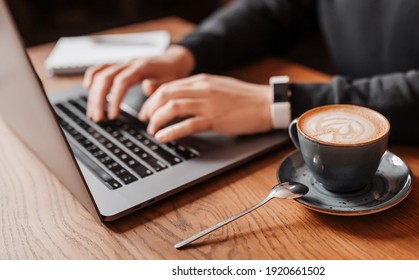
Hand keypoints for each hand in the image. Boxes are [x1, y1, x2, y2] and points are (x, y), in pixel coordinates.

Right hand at [83, 44, 194, 121]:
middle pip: (105, 78)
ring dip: (93, 94)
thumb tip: (146, 87)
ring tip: (92, 112)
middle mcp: (129, 64)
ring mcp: (123, 64)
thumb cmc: (173, 72)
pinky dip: (92, 76)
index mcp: (141, 67)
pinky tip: (87, 87)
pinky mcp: (120, 66)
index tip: (112, 115)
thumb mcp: (171, 80)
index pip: (121, 82)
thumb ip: (159, 84)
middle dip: (98, 99)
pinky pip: (101, 68)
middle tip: (97, 118)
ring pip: (100, 74)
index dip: (114, 99)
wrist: (175, 60)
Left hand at [138, 74, 272, 141]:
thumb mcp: (217, 87)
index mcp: (201, 80)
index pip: (168, 85)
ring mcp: (208, 103)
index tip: (147, 110)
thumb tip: (180, 98)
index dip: (153, 98)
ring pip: (172, 107)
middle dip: (149, 108)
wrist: (266, 104)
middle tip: (144, 120)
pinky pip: (187, 124)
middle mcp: (202, 88)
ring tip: (152, 130)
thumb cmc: (244, 98)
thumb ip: (198, 90)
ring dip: (157, 120)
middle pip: (165, 94)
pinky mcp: (215, 119)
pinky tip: (163, 137)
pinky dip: (171, 131)